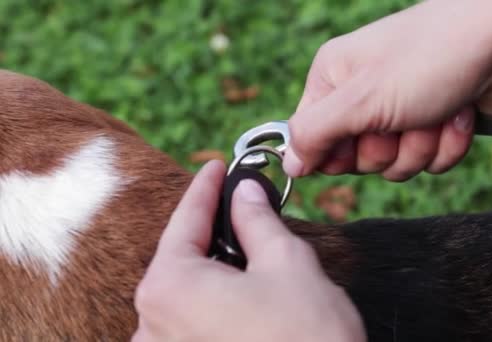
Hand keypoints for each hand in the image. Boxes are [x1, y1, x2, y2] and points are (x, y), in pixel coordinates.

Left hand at [131, 160, 365, 341]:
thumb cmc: (307, 337)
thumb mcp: (286, 263)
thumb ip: (257, 220)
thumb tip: (245, 193)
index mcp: (170, 288)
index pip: (186, 220)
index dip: (205, 188)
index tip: (216, 167)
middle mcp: (151, 325)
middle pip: (181, 259)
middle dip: (209, 230)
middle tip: (235, 207)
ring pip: (185, 294)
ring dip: (211, 270)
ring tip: (245, 254)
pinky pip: (188, 324)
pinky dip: (210, 303)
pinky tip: (240, 298)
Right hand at [282, 0, 491, 181]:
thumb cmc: (427, 58)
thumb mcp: (360, 99)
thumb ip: (314, 133)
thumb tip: (290, 164)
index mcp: (333, 81)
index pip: (313, 142)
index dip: (336, 154)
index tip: (357, 141)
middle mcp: (364, 97)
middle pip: (359, 160)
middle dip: (388, 149)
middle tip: (403, 120)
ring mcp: (401, 111)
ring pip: (397, 165)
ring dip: (422, 146)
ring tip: (437, 112)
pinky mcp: (435, 123)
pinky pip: (430, 161)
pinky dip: (448, 144)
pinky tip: (460, 114)